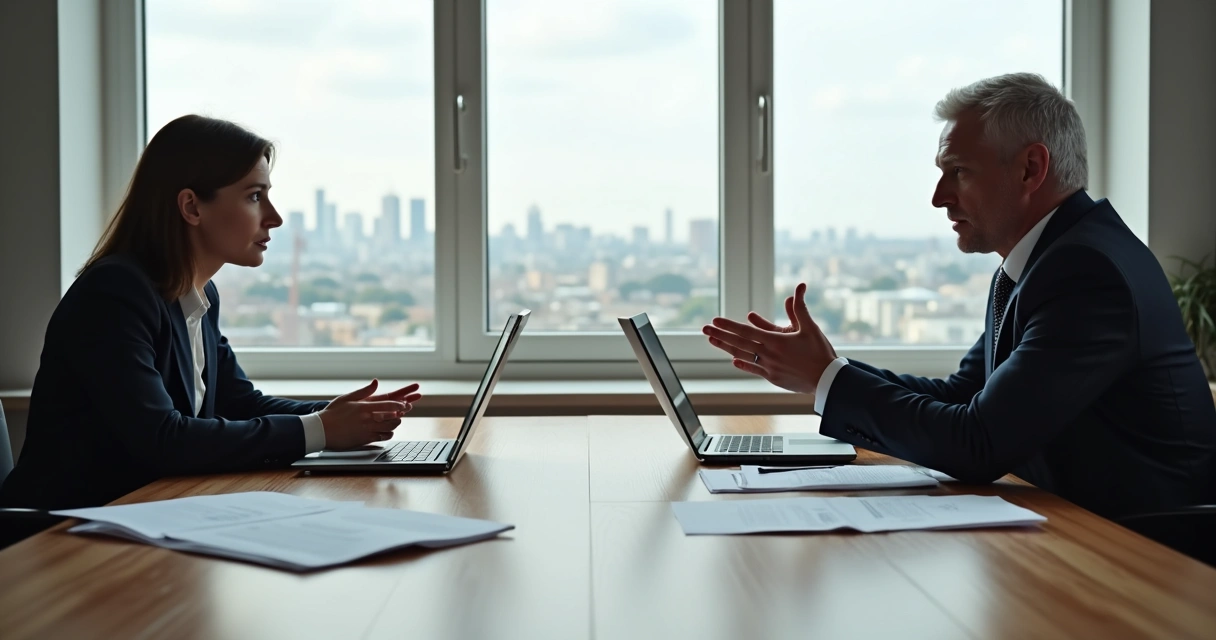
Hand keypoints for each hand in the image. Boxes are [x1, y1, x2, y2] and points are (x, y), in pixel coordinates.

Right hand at [319, 380, 422, 449]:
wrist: (321, 430)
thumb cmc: (332, 413)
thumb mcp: (347, 398)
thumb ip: (364, 391)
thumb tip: (375, 382)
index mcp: (364, 407)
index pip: (388, 405)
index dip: (399, 405)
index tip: (404, 404)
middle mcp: (368, 419)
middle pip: (392, 418)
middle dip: (399, 415)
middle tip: (401, 413)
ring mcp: (367, 430)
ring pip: (389, 428)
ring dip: (394, 425)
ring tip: (394, 421)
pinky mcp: (365, 440)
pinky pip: (382, 438)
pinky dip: (387, 434)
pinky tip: (386, 431)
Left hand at [702, 282, 836, 393]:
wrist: (827, 380)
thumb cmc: (820, 352)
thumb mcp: (809, 327)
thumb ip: (799, 307)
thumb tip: (799, 286)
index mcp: (775, 341)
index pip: (746, 331)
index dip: (729, 325)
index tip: (715, 320)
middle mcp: (768, 354)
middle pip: (739, 343)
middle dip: (720, 335)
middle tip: (704, 329)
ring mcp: (769, 368)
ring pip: (743, 356)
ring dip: (726, 348)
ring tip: (712, 341)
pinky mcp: (773, 378)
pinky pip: (754, 369)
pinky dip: (742, 364)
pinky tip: (733, 360)